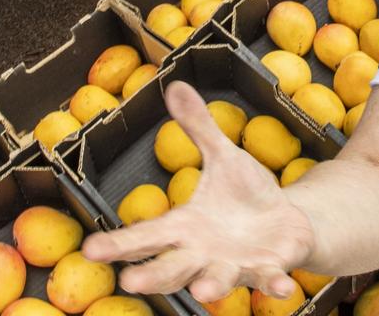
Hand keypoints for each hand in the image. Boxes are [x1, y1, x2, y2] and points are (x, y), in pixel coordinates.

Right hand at [82, 81, 314, 302]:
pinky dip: (274, 284)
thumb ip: (199, 128)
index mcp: (187, 227)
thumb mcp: (223, 157)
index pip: (147, 236)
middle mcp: (204, 253)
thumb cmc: (247, 195)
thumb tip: (175, 86)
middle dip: (154, 275)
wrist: (287, 222)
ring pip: (218, 279)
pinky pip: (270, 278)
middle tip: (131, 282)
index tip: (91, 249)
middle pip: (173, 267)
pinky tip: (284, 288)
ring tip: (203, 292)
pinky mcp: (269, 268)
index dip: (119, 243)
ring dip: (212, 286)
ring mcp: (236, 265)